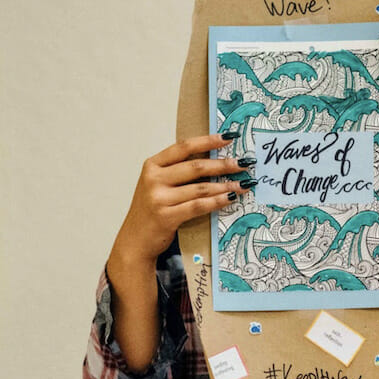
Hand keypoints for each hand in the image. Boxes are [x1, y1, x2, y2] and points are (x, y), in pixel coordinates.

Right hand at [110, 133, 255, 268]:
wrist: (135, 240)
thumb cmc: (152, 209)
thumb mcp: (159, 184)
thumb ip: (179, 171)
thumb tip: (215, 160)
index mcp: (152, 165)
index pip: (184, 147)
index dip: (208, 141)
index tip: (229, 138)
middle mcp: (153, 179)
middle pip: (195, 166)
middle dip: (223, 165)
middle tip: (243, 164)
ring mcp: (159, 198)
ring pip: (200, 188)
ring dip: (225, 185)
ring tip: (243, 184)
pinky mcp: (166, 216)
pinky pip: (198, 206)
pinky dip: (217, 201)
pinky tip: (231, 198)